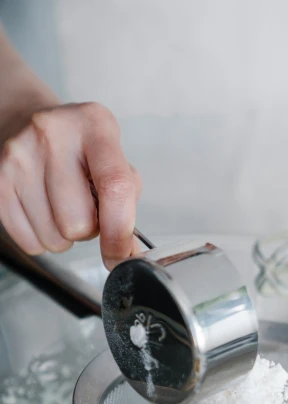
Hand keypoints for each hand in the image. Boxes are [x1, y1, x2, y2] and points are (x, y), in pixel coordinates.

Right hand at [0, 102, 141, 267]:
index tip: (119, 255)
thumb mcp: (114, 158)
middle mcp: (52, 135)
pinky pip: (29, 242)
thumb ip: (127, 202)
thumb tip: (126, 251)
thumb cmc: (79, 149)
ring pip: (53, 239)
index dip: (120, 233)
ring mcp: (19, 158)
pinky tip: (43, 210)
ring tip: (62, 206)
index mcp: (94, 125)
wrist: (27, 123)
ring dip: (64, 235)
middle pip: (78, 223)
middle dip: (88, 230)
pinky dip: (41, 238)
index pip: (115, 187)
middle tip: (85, 208)